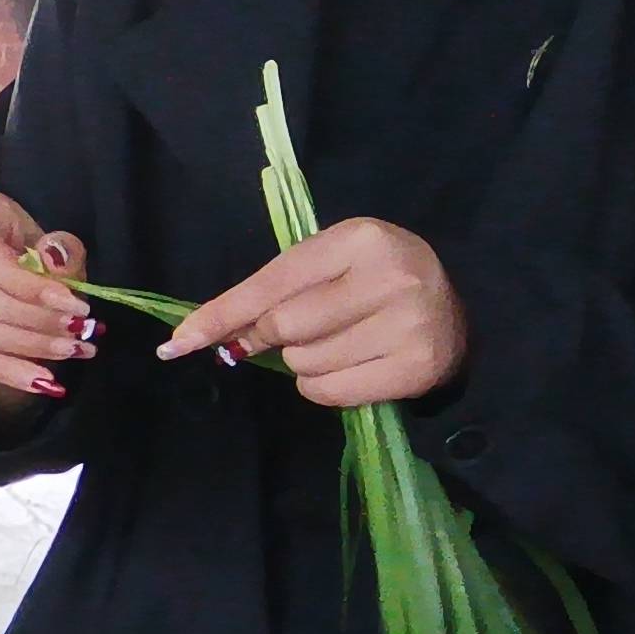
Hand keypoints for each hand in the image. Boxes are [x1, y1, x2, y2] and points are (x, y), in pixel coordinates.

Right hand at [0, 189, 95, 401]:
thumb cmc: (16, 252)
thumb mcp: (48, 243)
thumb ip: (62, 251)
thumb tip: (56, 260)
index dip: (25, 284)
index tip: (74, 306)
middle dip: (27, 323)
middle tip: (74, 339)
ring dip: (13, 352)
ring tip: (60, 363)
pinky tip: (33, 379)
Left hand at [163, 218, 465, 407]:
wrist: (457, 307)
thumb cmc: (376, 279)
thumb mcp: (329, 264)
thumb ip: (272, 292)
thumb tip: (207, 335)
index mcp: (358, 240)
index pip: (270, 284)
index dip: (220, 315)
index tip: (177, 342)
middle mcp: (388, 279)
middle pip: (285, 327)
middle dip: (274, 338)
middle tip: (297, 331)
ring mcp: (408, 326)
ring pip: (305, 364)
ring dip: (303, 363)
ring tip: (340, 342)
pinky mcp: (416, 368)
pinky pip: (331, 393)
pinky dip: (324, 388)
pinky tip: (351, 366)